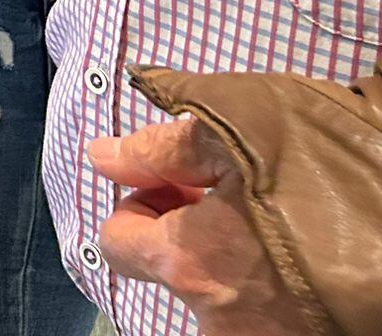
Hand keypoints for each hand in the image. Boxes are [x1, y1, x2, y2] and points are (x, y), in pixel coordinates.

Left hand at [88, 118, 294, 333]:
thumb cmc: (336, 167)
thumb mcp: (238, 124)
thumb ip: (159, 147)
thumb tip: (103, 158)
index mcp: (191, 264)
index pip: (115, 244)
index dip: (137, 204)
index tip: (174, 184)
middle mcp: (223, 321)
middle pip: (174, 277)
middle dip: (190, 235)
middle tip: (236, 197)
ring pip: (226, 301)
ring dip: (239, 265)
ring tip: (283, 224)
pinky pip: (272, 318)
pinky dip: (279, 289)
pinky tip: (311, 254)